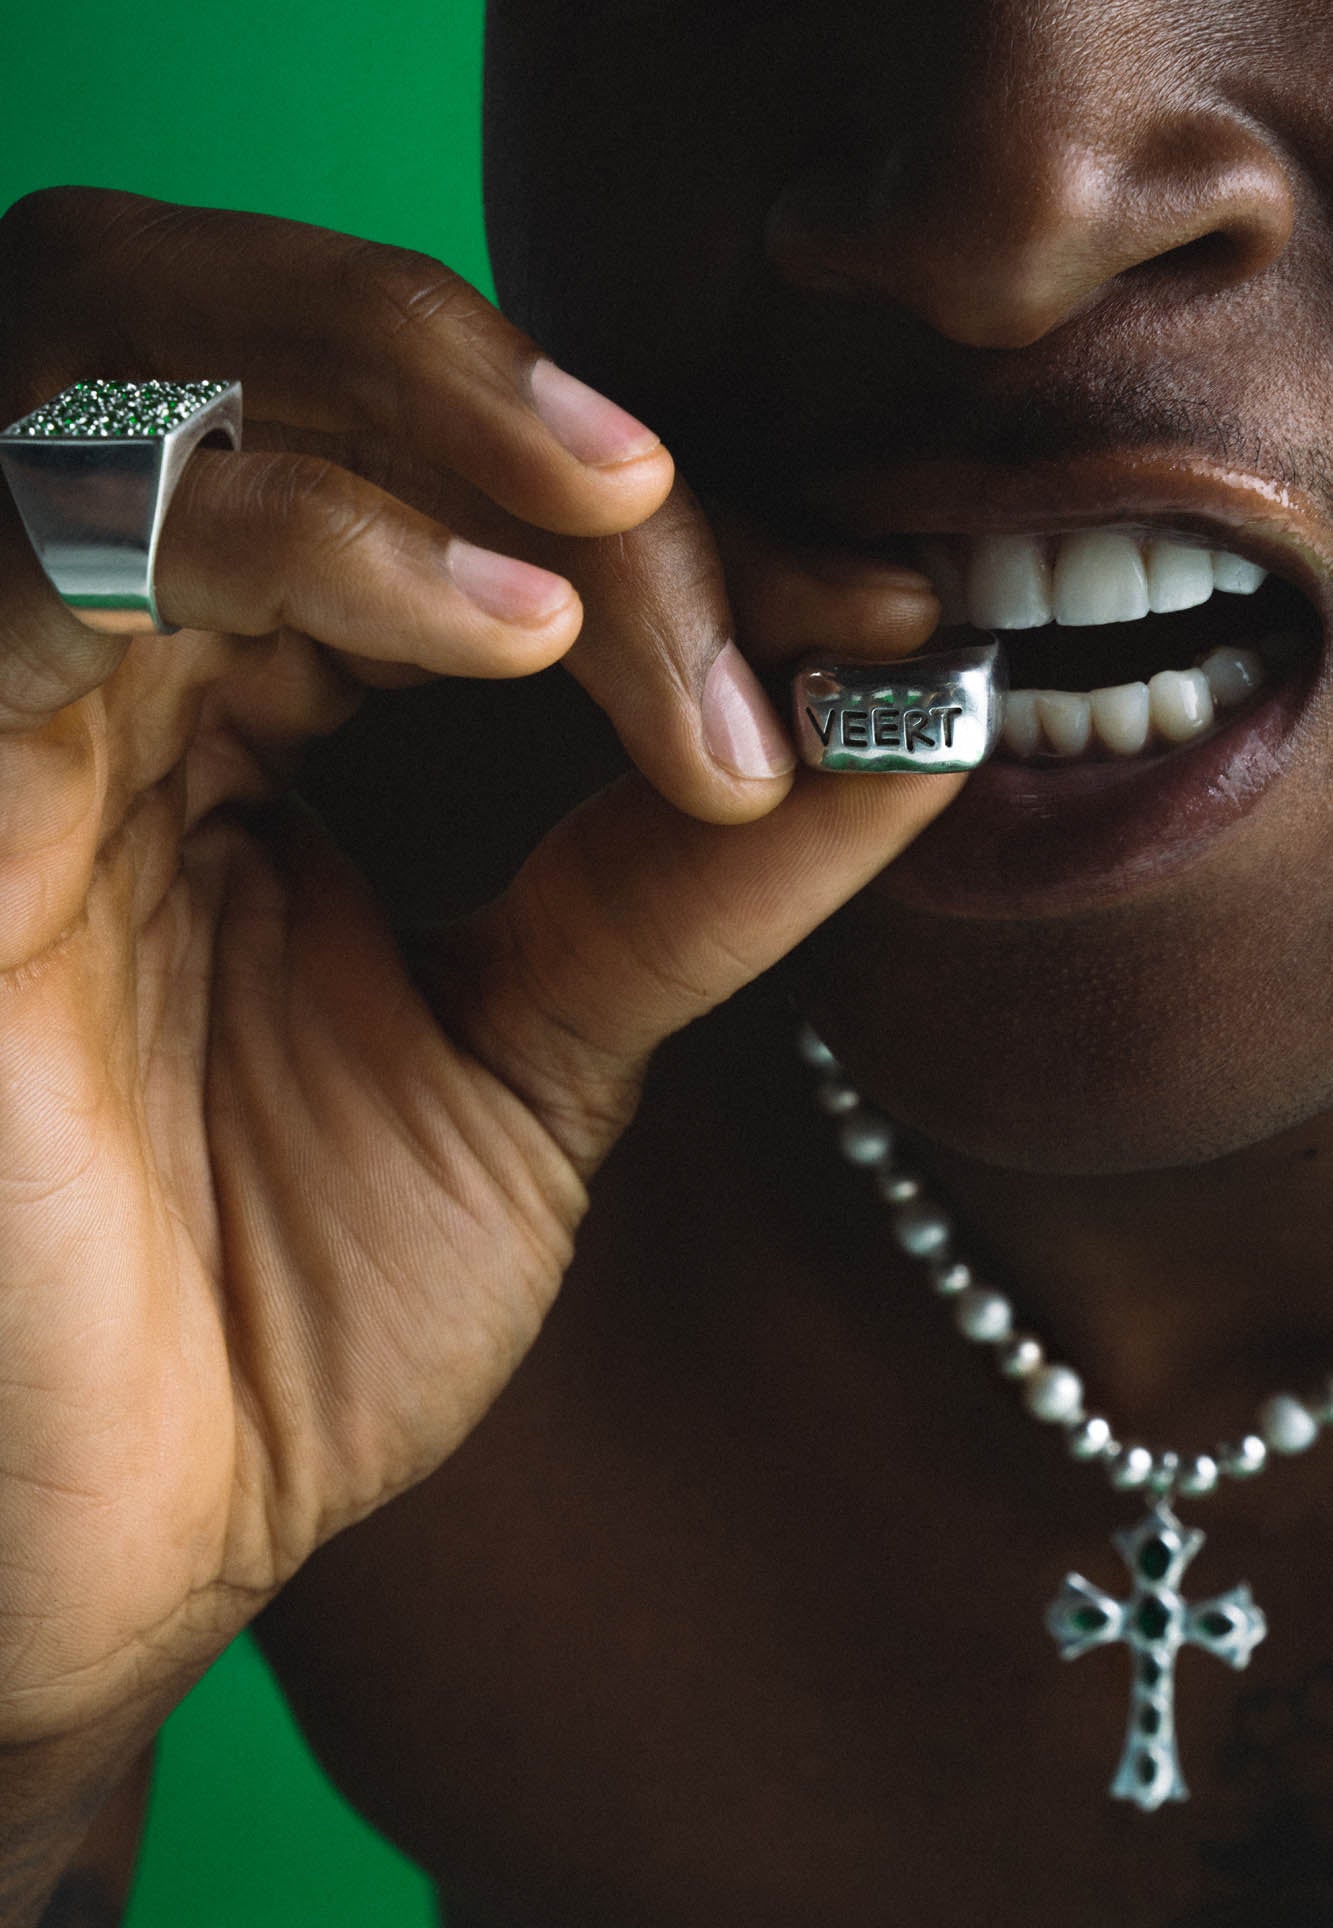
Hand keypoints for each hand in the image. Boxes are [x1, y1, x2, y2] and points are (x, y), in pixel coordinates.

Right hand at [0, 187, 958, 1754]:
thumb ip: (684, 876)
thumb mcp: (536, 1058)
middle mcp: (114, 668)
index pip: (444, 490)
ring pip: (147, 342)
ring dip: (426, 392)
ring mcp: (9, 701)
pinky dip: (304, 524)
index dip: (680, 525)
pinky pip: (63, 538)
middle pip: (295, 362)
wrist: (121, 1529)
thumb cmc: (286, 1311)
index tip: (888, 611)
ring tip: (640, 524)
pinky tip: (506, 624)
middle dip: (548, 420)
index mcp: (244, 717)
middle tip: (752, 551)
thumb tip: (913, 706)